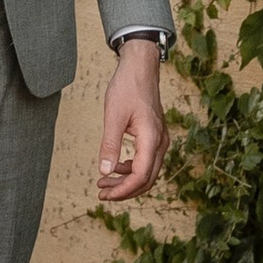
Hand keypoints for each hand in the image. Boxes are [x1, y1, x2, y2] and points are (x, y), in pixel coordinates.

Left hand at [95, 40, 167, 203]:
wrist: (140, 68)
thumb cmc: (127, 87)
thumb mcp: (114, 116)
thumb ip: (110, 145)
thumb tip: (105, 172)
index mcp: (151, 139)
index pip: (140, 176)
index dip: (123, 190)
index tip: (104, 194)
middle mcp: (160, 142)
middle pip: (146, 179)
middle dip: (124, 191)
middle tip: (102, 194)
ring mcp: (160, 140)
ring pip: (147, 172)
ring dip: (127, 181)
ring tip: (105, 183)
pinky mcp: (155, 136)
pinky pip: (147, 161)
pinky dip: (132, 169)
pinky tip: (116, 167)